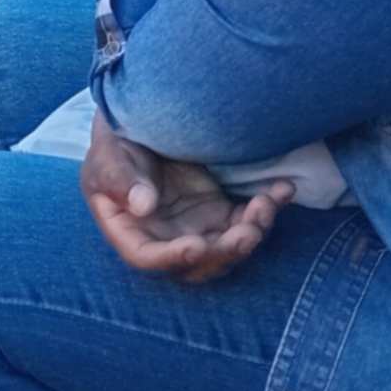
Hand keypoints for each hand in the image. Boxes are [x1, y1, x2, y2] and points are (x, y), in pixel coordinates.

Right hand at [81, 114, 287, 282]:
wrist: (141, 128)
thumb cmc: (115, 145)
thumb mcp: (107, 155)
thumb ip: (118, 178)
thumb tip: (142, 206)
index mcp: (130, 232)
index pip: (148, 257)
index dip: (173, 258)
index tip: (196, 246)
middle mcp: (167, 240)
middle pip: (198, 263)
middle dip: (225, 252)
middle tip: (246, 232)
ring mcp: (197, 229)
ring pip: (228, 247)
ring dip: (251, 233)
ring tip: (265, 206)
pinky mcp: (221, 213)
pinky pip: (247, 221)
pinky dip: (268, 209)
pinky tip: (283, 190)